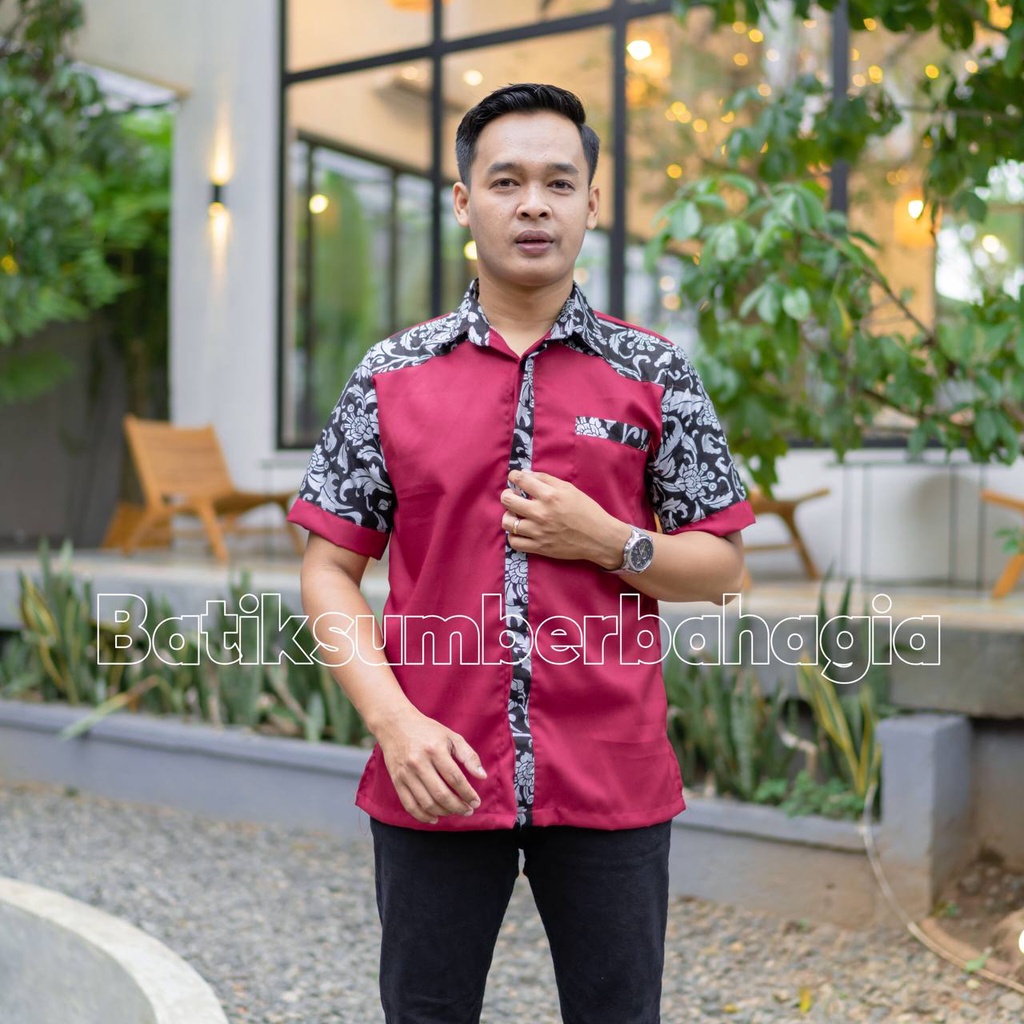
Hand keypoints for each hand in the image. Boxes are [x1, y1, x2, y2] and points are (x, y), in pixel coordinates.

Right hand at [375, 708, 486, 824]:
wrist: (395, 724)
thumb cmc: (427, 730)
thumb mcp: (451, 736)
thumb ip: (468, 755)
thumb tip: (482, 776)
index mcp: (435, 749)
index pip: (455, 778)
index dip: (467, 793)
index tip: (476, 801)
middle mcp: (419, 762)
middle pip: (441, 794)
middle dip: (458, 807)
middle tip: (468, 810)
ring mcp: (406, 773)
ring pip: (426, 802)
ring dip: (444, 812)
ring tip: (454, 812)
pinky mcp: (396, 781)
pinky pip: (409, 805)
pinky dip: (423, 816)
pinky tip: (435, 818)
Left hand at [501, 469, 630, 568]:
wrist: (599, 537)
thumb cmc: (587, 511)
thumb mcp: (569, 489)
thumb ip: (547, 480)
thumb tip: (526, 475)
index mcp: (550, 496)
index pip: (522, 480)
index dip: (514, 476)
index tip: (514, 477)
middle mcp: (541, 513)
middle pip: (508, 500)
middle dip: (507, 494)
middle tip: (512, 495)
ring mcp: (538, 532)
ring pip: (507, 522)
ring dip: (509, 516)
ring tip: (515, 515)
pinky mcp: (539, 547)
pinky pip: (514, 543)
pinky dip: (514, 536)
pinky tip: (520, 531)